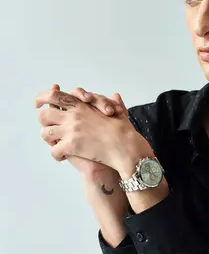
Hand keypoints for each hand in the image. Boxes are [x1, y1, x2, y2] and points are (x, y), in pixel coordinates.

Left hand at [35, 84, 151, 176]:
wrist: (126, 148)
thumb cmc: (125, 132)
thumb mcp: (119, 112)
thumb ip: (113, 103)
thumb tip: (115, 95)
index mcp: (82, 106)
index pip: (55, 96)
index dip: (43, 98)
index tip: (38, 104)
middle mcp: (73, 115)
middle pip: (44, 115)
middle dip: (44, 123)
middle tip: (51, 129)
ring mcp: (71, 130)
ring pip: (45, 133)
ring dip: (50, 140)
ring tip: (58, 145)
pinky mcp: (72, 145)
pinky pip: (54, 150)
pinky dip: (57, 155)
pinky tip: (63, 157)